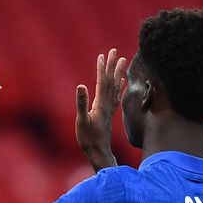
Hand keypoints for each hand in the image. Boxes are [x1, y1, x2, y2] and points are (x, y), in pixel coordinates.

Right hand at [75, 48, 125, 169]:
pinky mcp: (109, 113)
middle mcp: (107, 104)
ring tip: (122, 60)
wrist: (99, 151)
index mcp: (100, 104)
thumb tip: (81, 86)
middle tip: (114, 51)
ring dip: (117, 72)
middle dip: (112, 65)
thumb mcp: (81, 121)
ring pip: (115, 86)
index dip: (102, 68)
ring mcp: (109, 108)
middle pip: (110, 81)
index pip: (102, 82)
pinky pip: (116, 95)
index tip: (102, 55)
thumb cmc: (88, 138)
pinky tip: (122, 81)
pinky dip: (119, 86)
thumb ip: (81, 103)